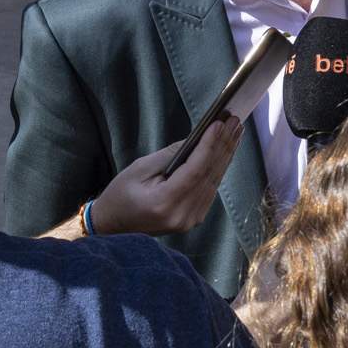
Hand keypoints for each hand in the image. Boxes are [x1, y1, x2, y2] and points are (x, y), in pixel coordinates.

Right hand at [83, 116, 238, 236]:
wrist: (113, 225)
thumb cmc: (120, 195)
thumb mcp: (140, 169)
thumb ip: (169, 155)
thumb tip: (195, 139)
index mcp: (164, 203)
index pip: (194, 170)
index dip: (209, 145)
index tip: (219, 124)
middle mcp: (181, 215)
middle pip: (209, 175)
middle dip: (223, 146)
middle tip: (234, 122)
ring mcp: (189, 220)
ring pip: (213, 182)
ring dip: (225, 155)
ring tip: (234, 132)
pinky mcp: (193, 219)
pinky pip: (210, 191)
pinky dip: (217, 169)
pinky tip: (225, 152)